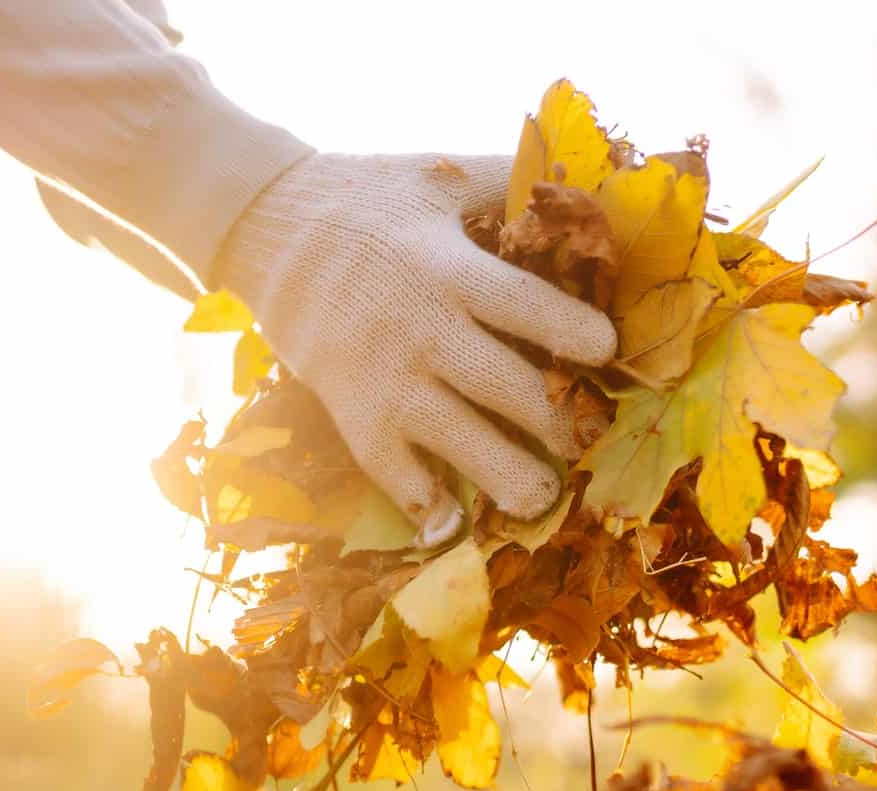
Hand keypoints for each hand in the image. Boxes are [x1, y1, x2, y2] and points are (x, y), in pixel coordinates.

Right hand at [212, 153, 614, 542]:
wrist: (267, 228)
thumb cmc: (370, 201)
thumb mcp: (439, 177)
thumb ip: (511, 182)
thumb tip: (592, 184)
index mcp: (446, 266)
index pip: (519, 303)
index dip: (568, 328)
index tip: (609, 349)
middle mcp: (419, 329)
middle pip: (499, 384)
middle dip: (556, 418)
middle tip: (595, 437)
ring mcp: (384, 379)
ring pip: (453, 439)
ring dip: (505, 474)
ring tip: (546, 500)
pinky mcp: (353, 414)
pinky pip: (392, 472)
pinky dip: (423, 504)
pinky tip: (457, 528)